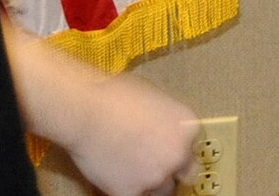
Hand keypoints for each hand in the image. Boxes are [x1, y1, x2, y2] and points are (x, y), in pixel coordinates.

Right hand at [2, 18, 201, 195]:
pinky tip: (118, 175)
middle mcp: (178, 155)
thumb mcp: (154, 96)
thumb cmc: (116, 93)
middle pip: (186, 173)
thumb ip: (166, 119)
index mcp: (188, 127)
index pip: (193, 146)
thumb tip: (164, 129)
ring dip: (152, 181)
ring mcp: (156, 177)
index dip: (177, 146)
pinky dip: (129, 189)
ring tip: (132, 166)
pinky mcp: (133, 193)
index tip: (165, 144)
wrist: (86, 109)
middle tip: (155, 161)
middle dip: (172, 168)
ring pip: (163, 190)